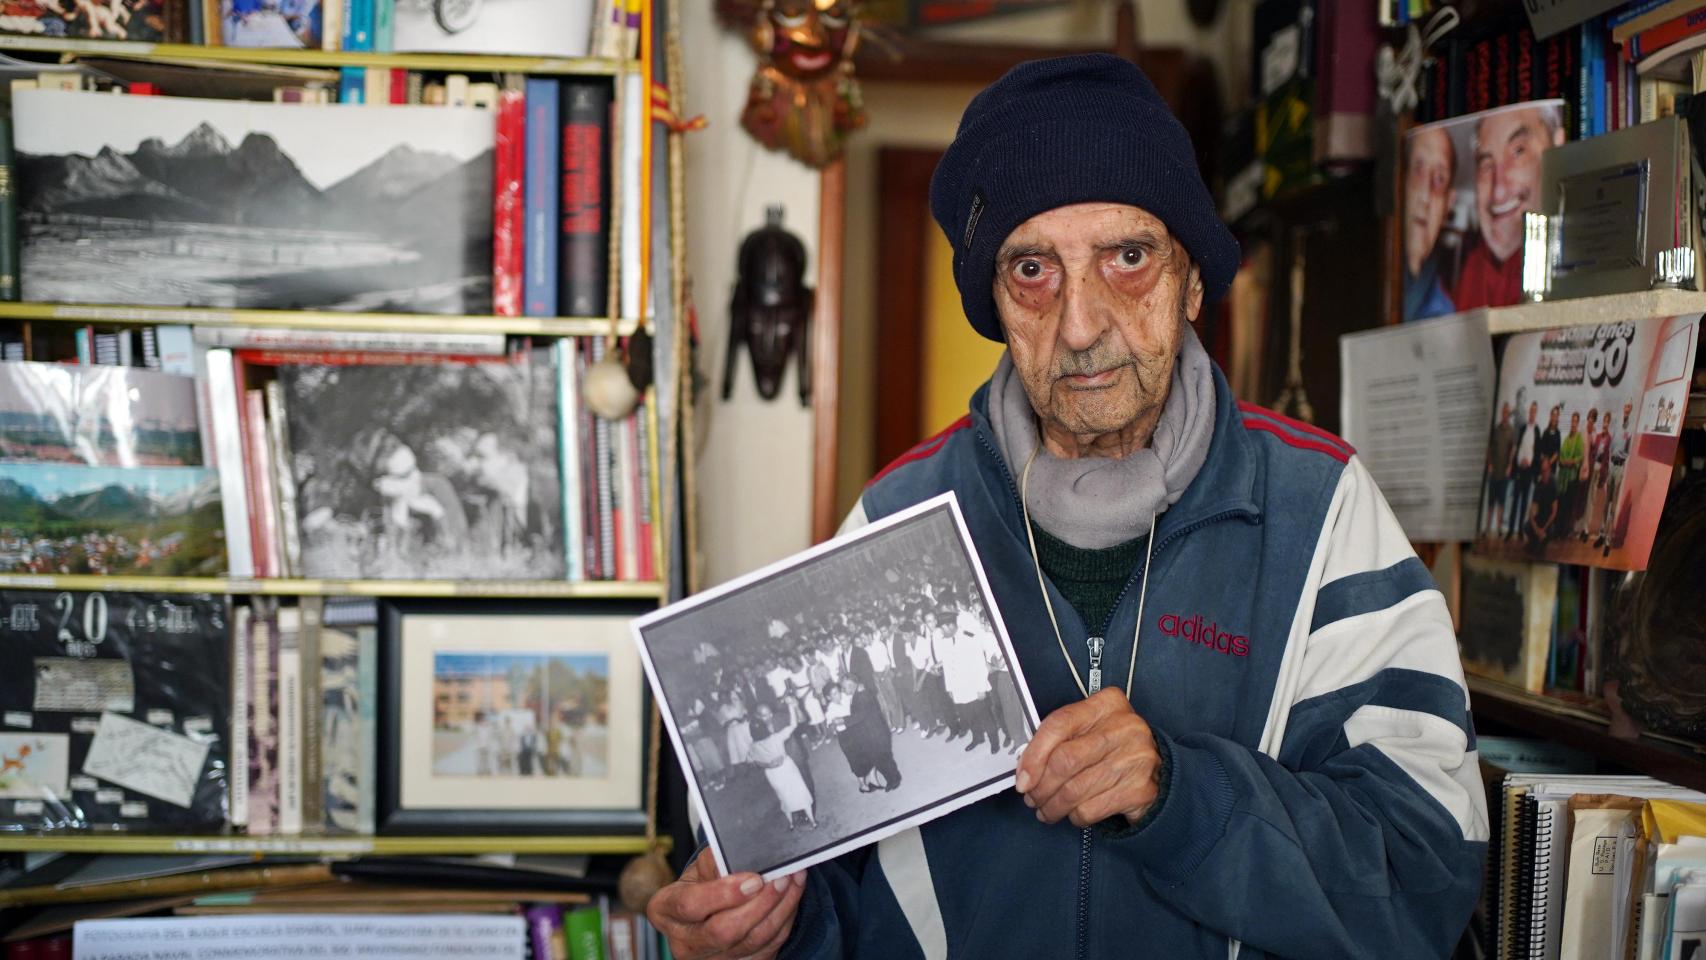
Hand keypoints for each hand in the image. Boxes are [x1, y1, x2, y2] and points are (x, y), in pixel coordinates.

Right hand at [646, 852, 804, 959]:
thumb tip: (739, 858)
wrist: (710, 906)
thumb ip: (716, 860)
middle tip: (780, 878)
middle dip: (759, 904)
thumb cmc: (704, 882)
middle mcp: (683, 942)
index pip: (691, 905)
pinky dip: (783, 922)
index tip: (754, 878)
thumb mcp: (702, 865)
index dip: (724, 893)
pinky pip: (766, 948)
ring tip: (793, 881)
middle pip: (723, 931)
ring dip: (779, 910)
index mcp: (665, 910)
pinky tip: (791, 899)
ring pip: (751, 941)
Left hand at [1015, 687, 1162, 827]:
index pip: (1060, 723)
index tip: (1022, 779)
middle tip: (1031, 798)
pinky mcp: (1141, 789)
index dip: (1034, 754)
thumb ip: (1060, 740)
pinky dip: (1075, 816)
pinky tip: (1071, 814)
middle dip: (1042, 786)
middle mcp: (1125, 727)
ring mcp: (1137, 758)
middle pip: (1066, 760)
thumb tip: (1025, 770)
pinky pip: (1092, 808)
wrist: (1159, 772)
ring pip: (1076, 789)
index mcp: (1107, 704)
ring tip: (1046, 811)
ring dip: (1053, 806)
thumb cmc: (1112, 750)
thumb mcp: (1090, 731)